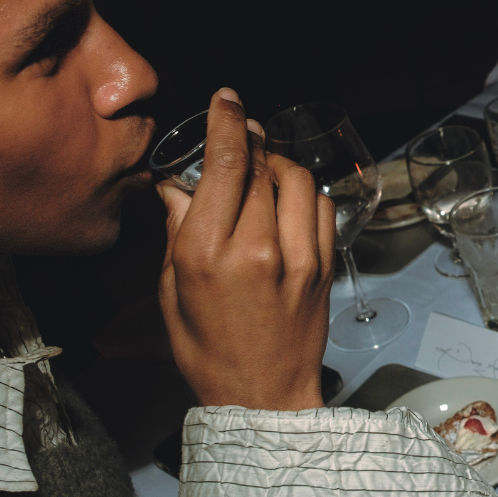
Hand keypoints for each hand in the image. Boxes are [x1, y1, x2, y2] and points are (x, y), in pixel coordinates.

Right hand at [158, 89, 335, 410]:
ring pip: (294, 178)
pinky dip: (303, 192)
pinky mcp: (324, 266)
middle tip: (238, 135)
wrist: (262, 397)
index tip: (226, 99)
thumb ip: (178, 230)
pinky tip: (285, 201)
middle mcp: (257, 248)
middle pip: (260, 165)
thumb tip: (177, 183)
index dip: (226, 121)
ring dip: (277, 164)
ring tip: (261, 169)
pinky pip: (319, 205)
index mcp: (208, 253)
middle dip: (248, 141)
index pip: (226, 163)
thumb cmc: (208, 350)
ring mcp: (298, 256)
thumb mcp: (173, 290)